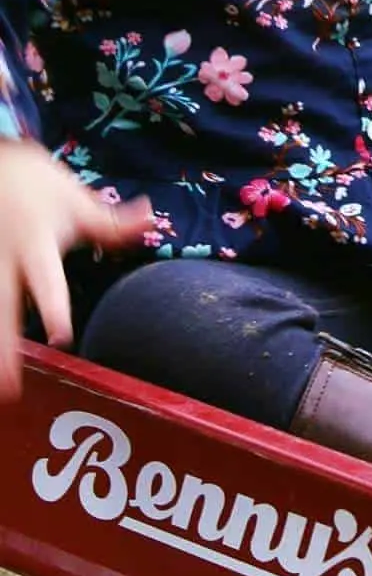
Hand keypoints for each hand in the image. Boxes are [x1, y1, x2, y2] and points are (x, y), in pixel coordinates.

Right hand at [0, 139, 153, 401]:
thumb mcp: (74, 199)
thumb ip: (110, 222)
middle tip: (10, 386)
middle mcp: (5, 261)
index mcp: (35, 245)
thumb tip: (152, 218)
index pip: (46, 280)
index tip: (61, 336)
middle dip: (4, 348)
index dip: (54, 307)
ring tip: (1, 390)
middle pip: (3, 309)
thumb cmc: (37, 186)